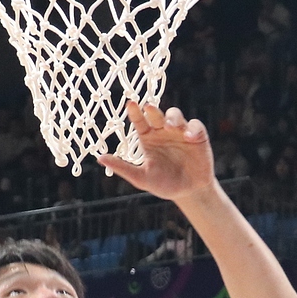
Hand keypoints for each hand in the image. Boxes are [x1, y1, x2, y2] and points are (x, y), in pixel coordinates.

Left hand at [96, 102, 216, 202]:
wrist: (188, 192)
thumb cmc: (163, 184)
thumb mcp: (141, 178)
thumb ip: (122, 167)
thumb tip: (99, 158)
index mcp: (148, 139)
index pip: (139, 121)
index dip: (135, 113)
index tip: (130, 105)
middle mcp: (163, 131)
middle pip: (156, 114)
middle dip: (153, 110)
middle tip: (149, 108)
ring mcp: (180, 132)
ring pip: (175, 115)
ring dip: (172, 117)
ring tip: (170, 125)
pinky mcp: (197, 136)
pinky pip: (195, 126)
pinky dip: (192, 128)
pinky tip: (189, 137)